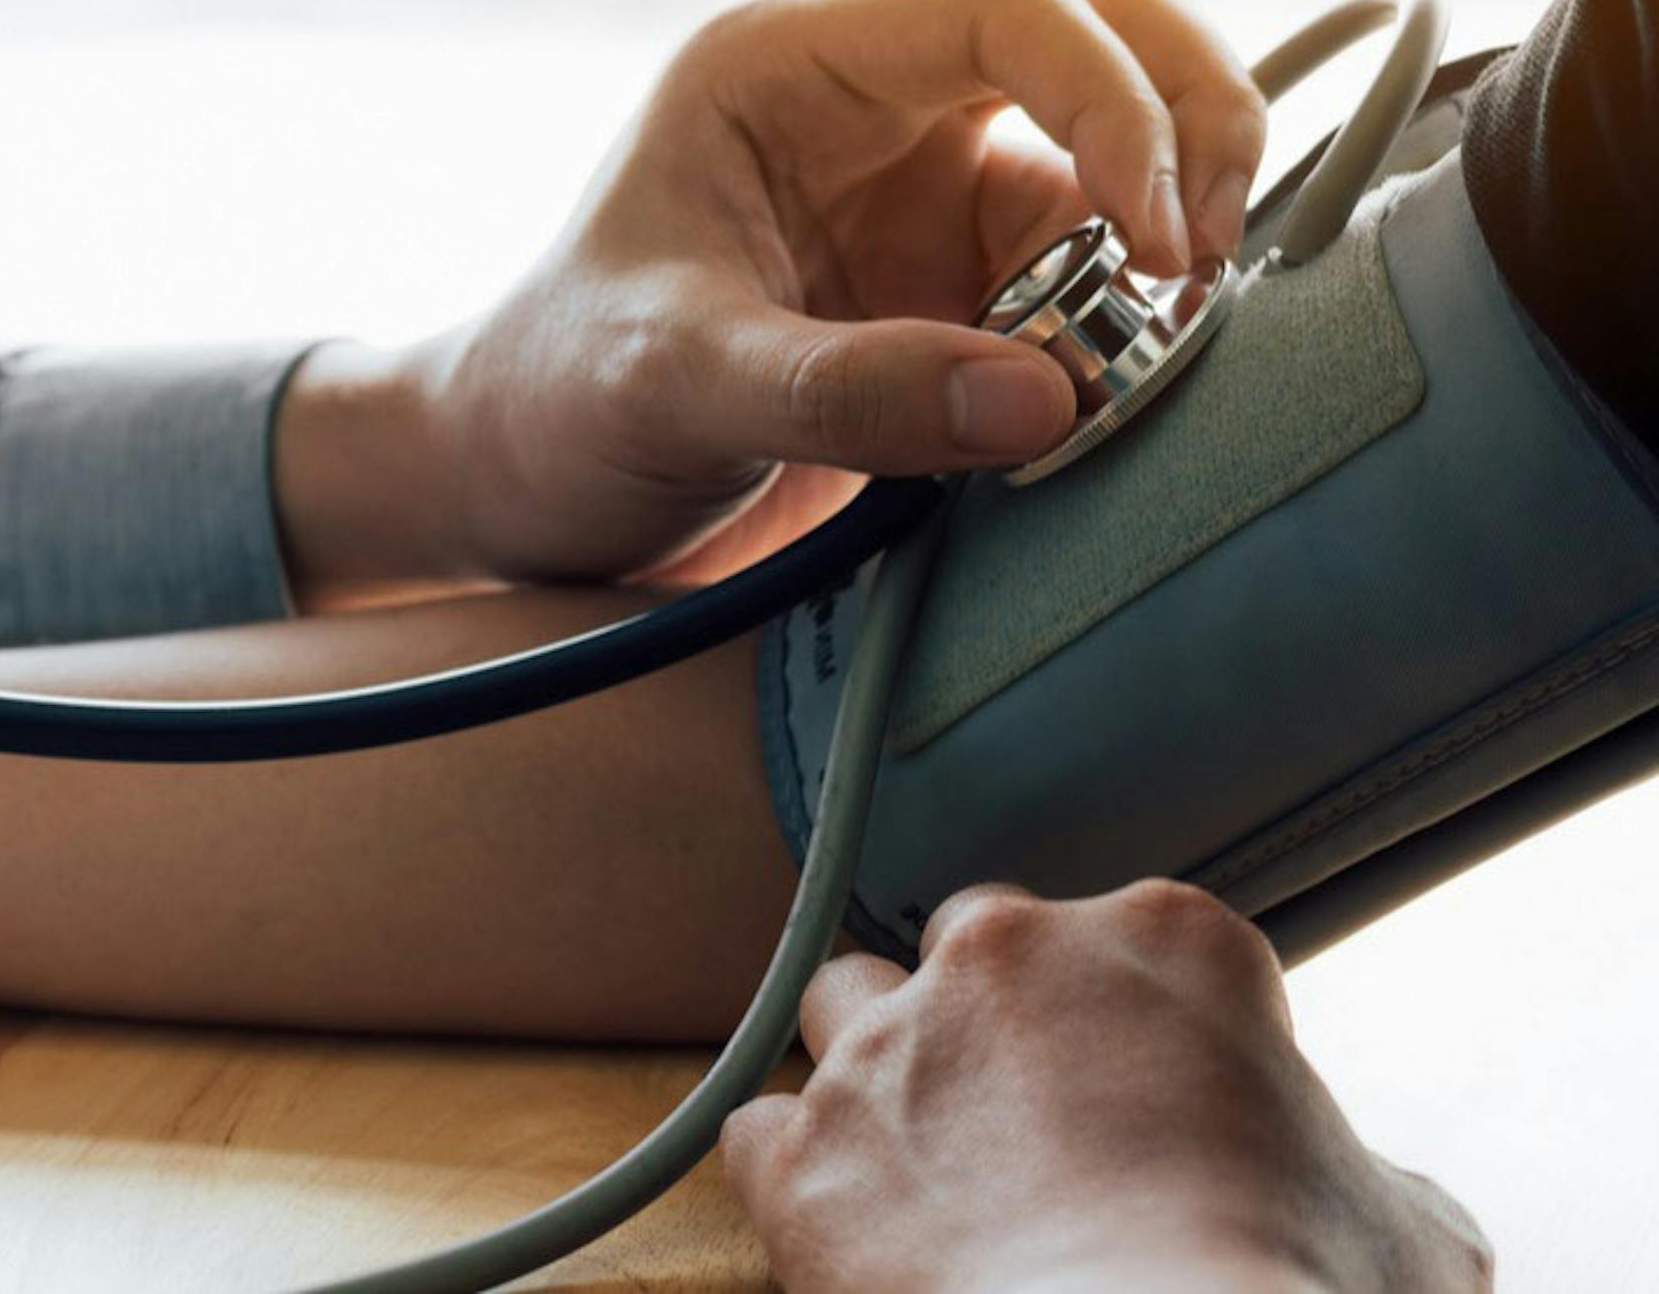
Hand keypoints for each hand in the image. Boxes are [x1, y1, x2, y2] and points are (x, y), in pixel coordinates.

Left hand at [277, 0, 1266, 600]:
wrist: (523, 487)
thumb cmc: (557, 404)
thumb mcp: (674, 388)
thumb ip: (846, 390)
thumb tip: (1049, 397)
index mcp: (791, 64)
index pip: (1012, 8)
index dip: (1114, 101)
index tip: (1151, 244)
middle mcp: (876, 104)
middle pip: (1106, 29)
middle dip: (1189, 124)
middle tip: (1201, 266)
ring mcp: (928, 190)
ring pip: (1121, 151)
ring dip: (1170, 233)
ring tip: (1153, 354)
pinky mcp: (958, 283)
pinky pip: (1095, 268)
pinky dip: (1133, 320)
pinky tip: (1107, 398)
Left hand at [720, 881, 1492, 1293]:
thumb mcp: (1409, 1223)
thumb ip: (1362, 1168)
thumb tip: (1370, 1196)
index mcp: (1166, 939)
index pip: (1131, 942)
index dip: (1139, 1028)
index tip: (1156, 1102)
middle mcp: (1006, 957)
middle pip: (968, 949)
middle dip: (989, 1021)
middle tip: (1031, 1126)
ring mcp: (888, 1048)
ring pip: (843, 1009)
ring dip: (874, 1072)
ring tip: (921, 1164)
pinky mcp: (801, 1153)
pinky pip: (760, 1135)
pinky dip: (793, 1177)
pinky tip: (843, 1230)